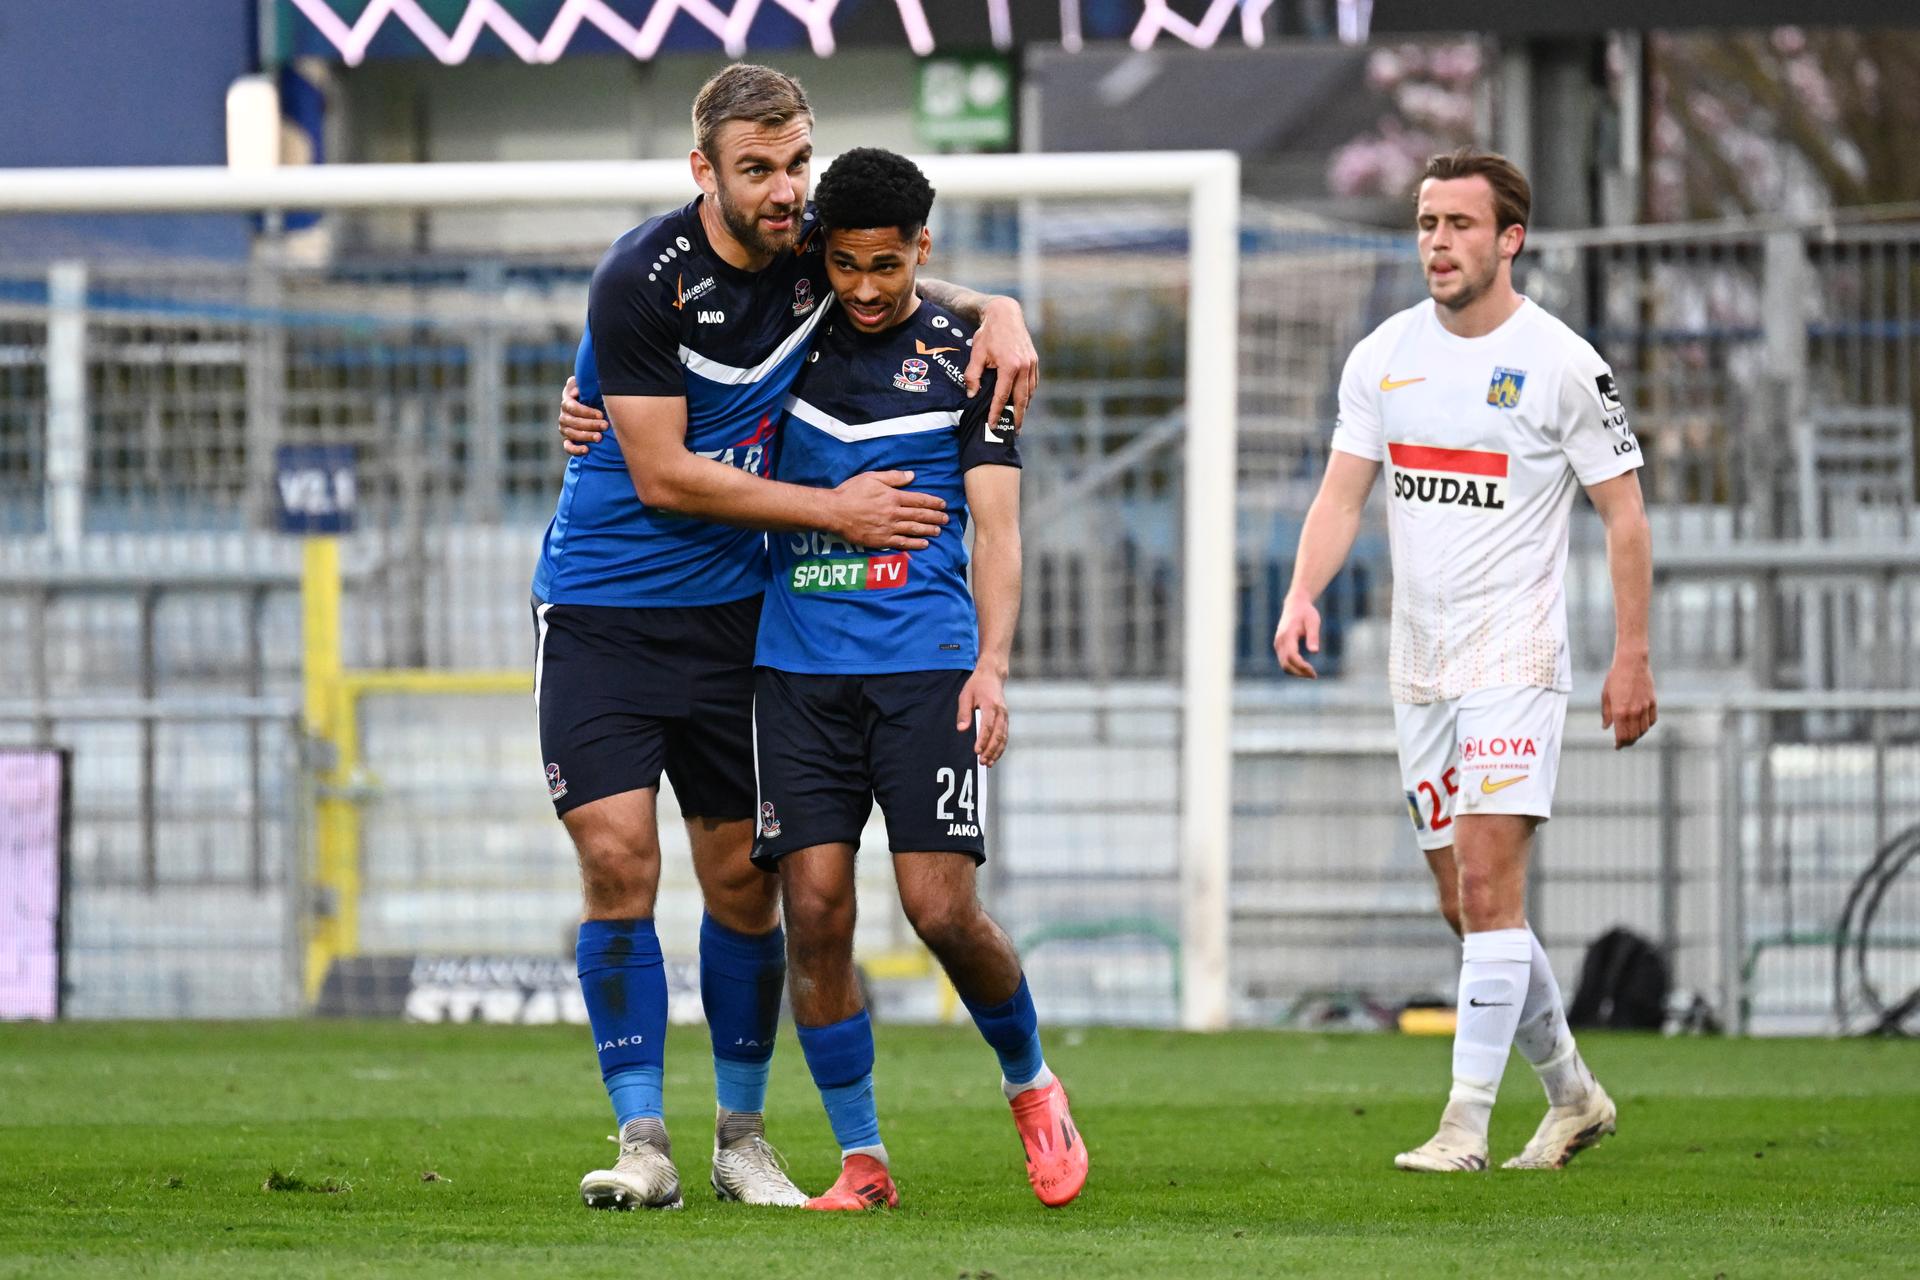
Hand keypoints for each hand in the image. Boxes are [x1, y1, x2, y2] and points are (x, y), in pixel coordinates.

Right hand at [557, 375, 606, 456]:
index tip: (600, 414)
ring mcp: (565, 429)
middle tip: (605, 425)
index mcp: (567, 402)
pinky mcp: (568, 440)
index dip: (586, 411)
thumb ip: (580, 384)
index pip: (572, 407)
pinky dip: (575, 450)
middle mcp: (564, 415)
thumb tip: (575, 392)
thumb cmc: (593, 395)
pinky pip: (568, 447)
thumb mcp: (588, 386)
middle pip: (573, 421)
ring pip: (572, 434)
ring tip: (599, 437)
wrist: (596, 410)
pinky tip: (586, 450)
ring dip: (586, 436)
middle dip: (590, 424)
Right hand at [829, 470, 947, 550]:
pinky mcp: (881, 540)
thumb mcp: (872, 477)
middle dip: (935, 517)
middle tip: (946, 519)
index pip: (918, 500)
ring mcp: (888, 528)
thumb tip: (912, 475)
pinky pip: (902, 543)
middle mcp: (893, 513)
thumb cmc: (851, 492)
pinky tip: (924, 544)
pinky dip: (915, 544)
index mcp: (893, 497)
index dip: (933, 502)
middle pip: (919, 516)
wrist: (834, 511)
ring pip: (914, 530)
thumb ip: (893, 477)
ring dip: (928, 530)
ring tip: (939, 531)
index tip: (943, 504)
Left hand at [958, 666, 1008, 766]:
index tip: (976, 751)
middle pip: (998, 734)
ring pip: (1003, 737)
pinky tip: (994, 756)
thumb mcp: (965, 696)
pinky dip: (1001, 747)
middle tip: (982, 762)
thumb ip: (964, 713)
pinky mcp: (1006, 719)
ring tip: (988, 763)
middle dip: (990, 750)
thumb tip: (962, 730)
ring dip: (997, 751)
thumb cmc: (976, 686)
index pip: (988, 726)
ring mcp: (1005, 716)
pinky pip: (1005, 735)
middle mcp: (1001, 711)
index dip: (983, 740)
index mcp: (990, 705)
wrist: (992, 676)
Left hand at [965, 296, 1037, 429]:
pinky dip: (1029, 394)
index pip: (1002, 396)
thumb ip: (973, 376)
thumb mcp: (976, 354)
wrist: (1005, 314)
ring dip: (1024, 407)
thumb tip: (971, 395)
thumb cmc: (988, 333)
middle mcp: (1024, 366)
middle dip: (1017, 417)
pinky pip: (1033, 383)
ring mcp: (1031, 364)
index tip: (993, 424)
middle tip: (1014, 430)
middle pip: (1021, 399)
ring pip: (1030, 392)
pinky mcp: (1034, 360)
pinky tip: (1023, 401)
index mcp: (1009, 366)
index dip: (997, 412)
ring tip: (1018, 419)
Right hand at [1272, 594, 1321, 678]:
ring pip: (1284, 665)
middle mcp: (1280, 641)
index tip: (1313, 672)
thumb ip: (1313, 636)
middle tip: (1314, 676)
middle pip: (1286, 664)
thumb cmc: (1306, 613)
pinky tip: (1304, 669)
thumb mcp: (1313, 622)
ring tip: (1311, 674)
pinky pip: (1284, 661)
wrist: (1295, 605)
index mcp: (1287, 635)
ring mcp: (1277, 644)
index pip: (1292, 656)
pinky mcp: (1279, 646)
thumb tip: (1315, 651)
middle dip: (1299, 673)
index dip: (1302, 666)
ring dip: (1296, 672)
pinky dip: (1293, 668)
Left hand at [1601, 652, 1656, 748]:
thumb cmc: (1615, 677)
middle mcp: (1633, 712)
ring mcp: (1645, 707)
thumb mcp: (1606, 695)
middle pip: (1634, 736)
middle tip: (1623, 743)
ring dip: (1638, 735)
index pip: (1622, 735)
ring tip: (1631, 735)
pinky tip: (1642, 725)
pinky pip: (1652, 720)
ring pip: (1644, 730)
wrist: (1632, 663)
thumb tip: (1606, 727)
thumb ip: (1606, 714)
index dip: (1619, 744)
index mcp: (1619, 711)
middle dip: (1628, 742)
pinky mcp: (1653, 702)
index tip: (1617, 746)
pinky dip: (1647, 726)